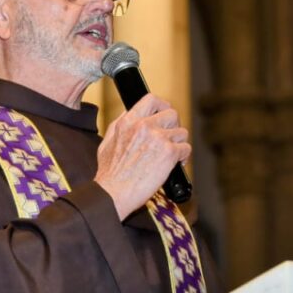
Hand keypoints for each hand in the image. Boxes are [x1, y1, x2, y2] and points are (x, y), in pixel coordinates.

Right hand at [94, 94, 190, 219]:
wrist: (113, 193)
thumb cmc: (109, 174)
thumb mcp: (107, 142)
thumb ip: (120, 126)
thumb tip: (130, 116)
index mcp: (128, 122)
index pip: (151, 99)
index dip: (162, 105)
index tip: (164, 113)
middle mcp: (144, 126)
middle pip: (171, 114)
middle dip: (173, 126)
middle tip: (170, 138)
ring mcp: (158, 138)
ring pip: (182, 132)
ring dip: (179, 143)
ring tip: (172, 155)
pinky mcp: (169, 153)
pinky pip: (186, 148)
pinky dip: (183, 157)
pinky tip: (175, 164)